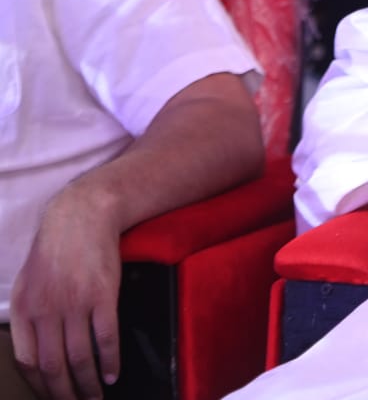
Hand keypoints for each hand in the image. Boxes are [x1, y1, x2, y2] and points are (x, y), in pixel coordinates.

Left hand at [9, 192, 122, 399]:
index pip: (27, 362)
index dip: (41, 387)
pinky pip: (105, 337)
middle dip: (65, 394)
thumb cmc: (58, 248)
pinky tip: (113, 373)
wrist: (83, 215)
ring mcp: (75, 303)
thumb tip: (34, 348)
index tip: (54, 398)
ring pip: (80, 357)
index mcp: (24, 309)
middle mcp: (46, 310)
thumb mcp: (29, 281)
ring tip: (97, 396)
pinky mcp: (103, 295)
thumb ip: (29, 314)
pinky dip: (110, 361)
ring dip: (89, 384)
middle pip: (54, 366)